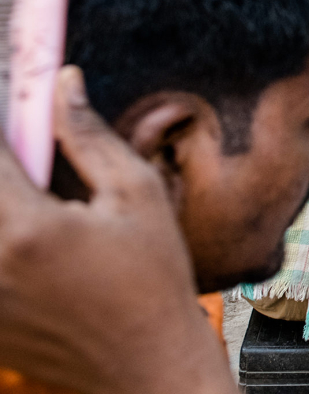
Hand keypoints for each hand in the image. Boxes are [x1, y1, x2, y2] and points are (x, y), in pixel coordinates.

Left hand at [0, 67, 235, 393]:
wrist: (145, 369)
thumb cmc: (154, 284)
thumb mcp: (138, 196)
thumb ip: (90, 136)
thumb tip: (64, 84)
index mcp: (26, 228)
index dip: (4, 114)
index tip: (15, 95)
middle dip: (5, 160)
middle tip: (30, 161)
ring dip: (4, 194)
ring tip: (38, 204)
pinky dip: (5, 235)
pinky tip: (35, 241)